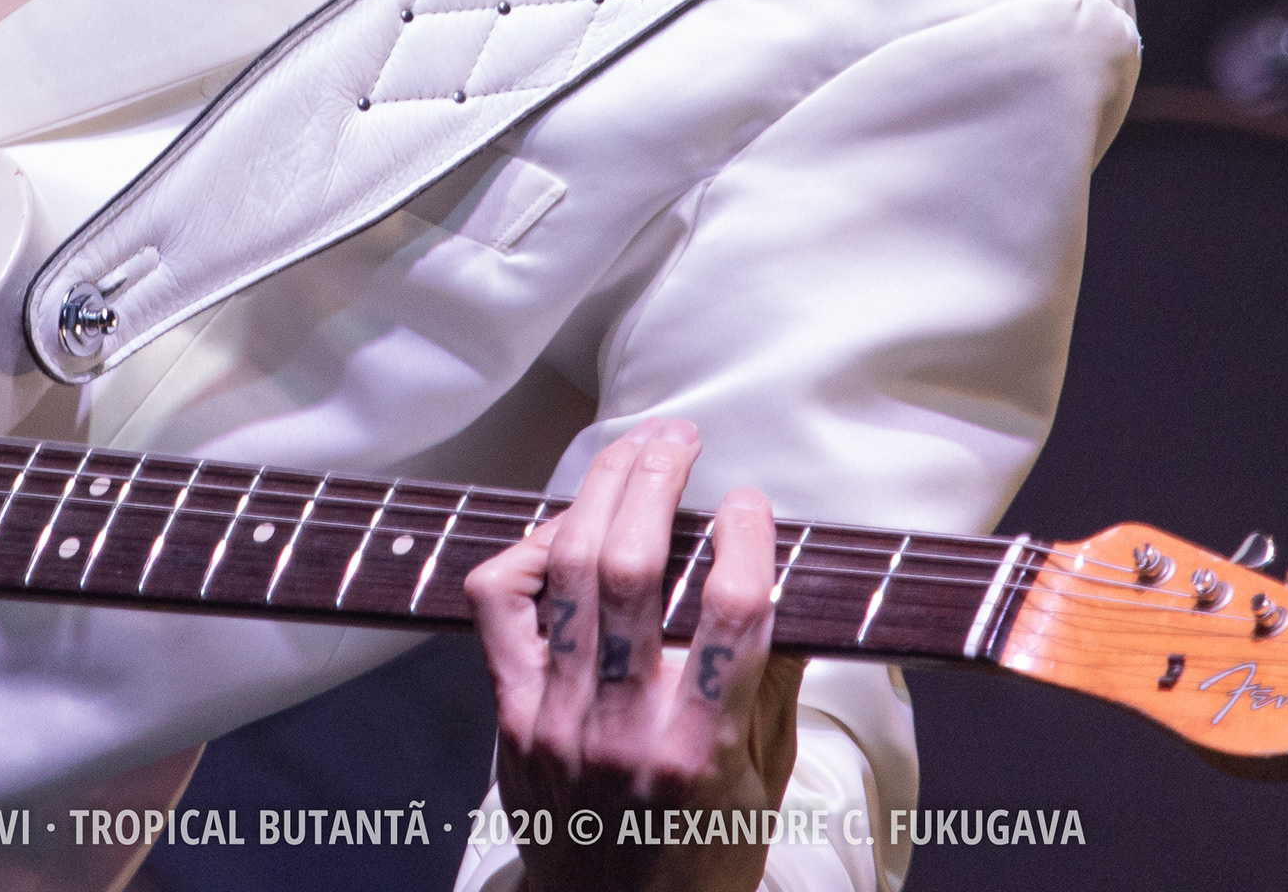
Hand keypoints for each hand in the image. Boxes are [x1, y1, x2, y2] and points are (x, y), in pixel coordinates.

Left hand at [467, 422, 805, 889]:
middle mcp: (623, 729)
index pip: (731, 613)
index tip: (751, 503)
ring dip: (600, 490)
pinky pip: (498, 607)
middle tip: (681, 438)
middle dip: (658, 479)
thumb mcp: (767, 785)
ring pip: (567, 570)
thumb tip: (789, 580)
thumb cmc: (702, 860)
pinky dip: (527, 551)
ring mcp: (556, 720)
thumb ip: (775, 683)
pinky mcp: (511, 715)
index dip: (744, 538)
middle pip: (632, 566)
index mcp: (702, 751)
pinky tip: (562, 530)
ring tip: (632, 452)